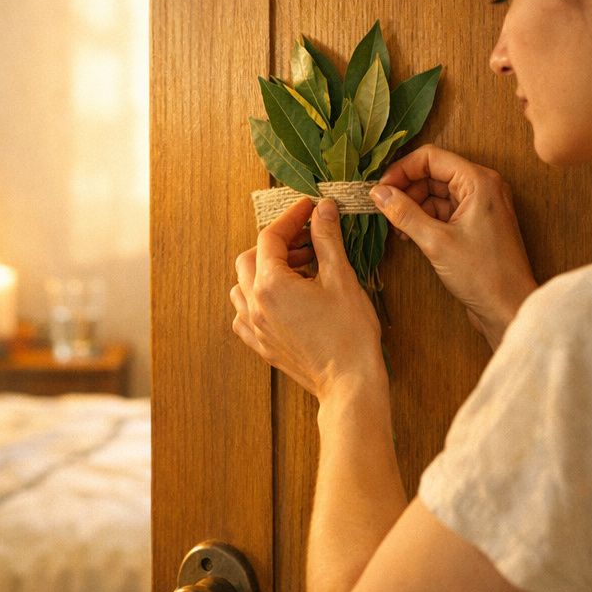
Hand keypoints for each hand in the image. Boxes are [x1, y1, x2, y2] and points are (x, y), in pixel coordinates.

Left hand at [231, 197, 384, 399]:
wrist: (349, 383)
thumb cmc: (349, 333)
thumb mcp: (341, 278)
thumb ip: (327, 239)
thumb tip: (323, 209)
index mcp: (270, 285)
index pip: (270, 237)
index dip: (291, 217)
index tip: (309, 208)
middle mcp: (254, 305)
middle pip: (251, 258)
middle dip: (277, 243)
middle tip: (307, 239)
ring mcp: (254, 328)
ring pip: (242, 285)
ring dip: (264, 270)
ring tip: (297, 268)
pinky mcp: (261, 345)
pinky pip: (244, 313)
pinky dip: (257, 298)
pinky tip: (283, 298)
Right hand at [373, 143, 536, 348]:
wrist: (509, 308)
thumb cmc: (482, 274)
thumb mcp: (435, 242)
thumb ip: (404, 213)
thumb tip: (378, 193)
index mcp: (479, 181)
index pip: (431, 158)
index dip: (402, 170)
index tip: (380, 189)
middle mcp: (482, 187)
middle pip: (433, 174)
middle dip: (406, 189)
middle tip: (383, 210)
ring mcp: (480, 206)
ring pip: (436, 193)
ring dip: (413, 206)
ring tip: (396, 228)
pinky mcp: (475, 224)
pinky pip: (444, 211)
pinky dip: (425, 219)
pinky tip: (409, 235)